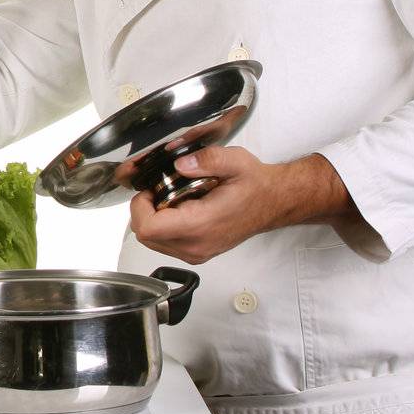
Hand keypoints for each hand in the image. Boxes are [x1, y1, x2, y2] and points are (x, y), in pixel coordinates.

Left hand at [128, 148, 352, 264]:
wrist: (274, 203)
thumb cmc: (256, 185)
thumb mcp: (234, 161)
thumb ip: (206, 160)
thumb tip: (180, 164)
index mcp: (201, 225)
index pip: (148, 228)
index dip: (139, 206)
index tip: (149, 190)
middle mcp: (197, 245)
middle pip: (145, 237)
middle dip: (144, 211)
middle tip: (158, 191)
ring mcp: (197, 253)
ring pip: (153, 243)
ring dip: (153, 219)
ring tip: (170, 199)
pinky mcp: (199, 253)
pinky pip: (166, 245)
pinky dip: (163, 227)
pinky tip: (179, 209)